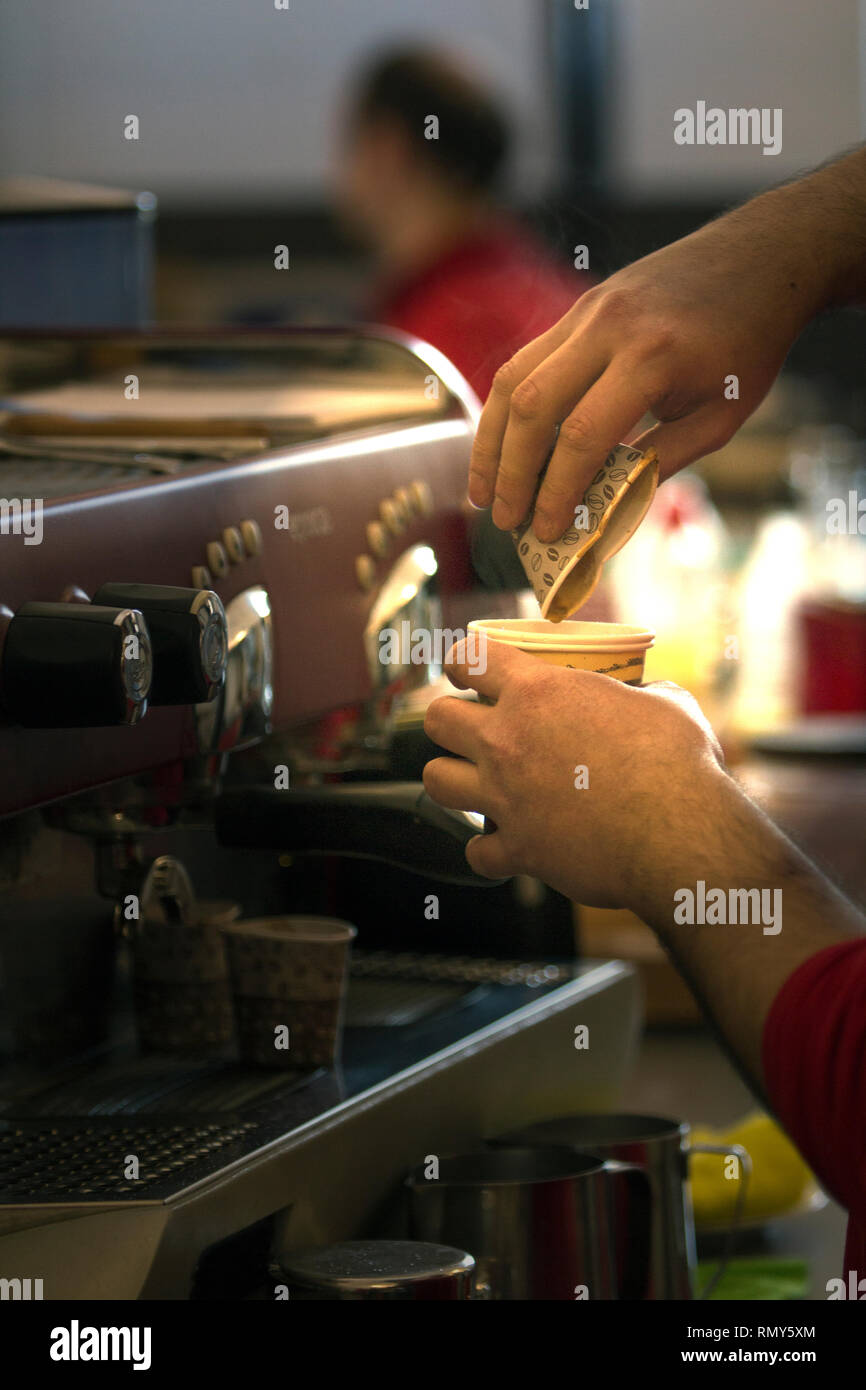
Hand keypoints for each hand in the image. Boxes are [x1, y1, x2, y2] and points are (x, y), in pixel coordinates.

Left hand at [422, 640, 724, 909]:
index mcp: (539, 692)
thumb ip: (642, 693)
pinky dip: (489, 850)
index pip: (470, 658)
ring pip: (436, 780)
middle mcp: (507, 741)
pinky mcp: (517, 849)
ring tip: (476, 783)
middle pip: (436, 719)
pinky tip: (507, 845)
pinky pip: (476, 852)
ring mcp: (505, 797)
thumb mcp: (665, 703)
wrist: (678, 832)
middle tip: (471, 728)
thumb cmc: (677, 763)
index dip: (464, 661)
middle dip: (449, 721)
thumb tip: (650, 692)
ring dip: (453, 779)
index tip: (469, 670)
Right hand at [468, 205, 817, 542]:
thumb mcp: (721, 415)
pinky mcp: (578, 309)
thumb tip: (605, 507)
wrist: (761, 257)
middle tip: (504, 521)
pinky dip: (507, 410)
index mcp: (653, 357)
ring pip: (513, 379)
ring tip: (483, 492)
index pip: (583, 436)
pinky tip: (503, 449)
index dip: (557, 491)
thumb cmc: (749, 343)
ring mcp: (587, 311)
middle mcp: (609, 327)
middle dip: (510, 472)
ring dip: (491, 442)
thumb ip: (662, 460)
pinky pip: (525, 360)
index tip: (547, 531)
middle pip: (532, 406)